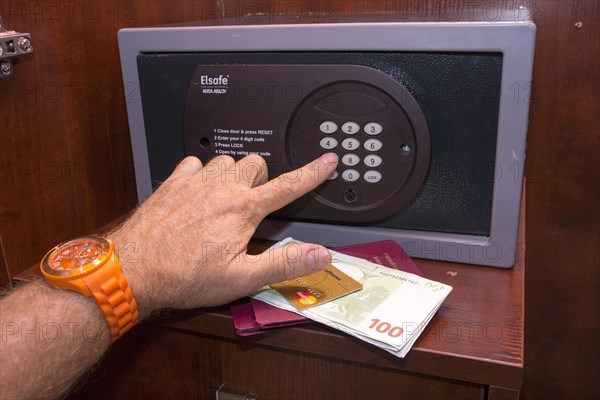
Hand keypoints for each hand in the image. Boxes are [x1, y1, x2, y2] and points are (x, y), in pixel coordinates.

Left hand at [109, 153, 338, 316]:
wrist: (133, 269)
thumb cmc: (184, 276)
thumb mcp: (242, 279)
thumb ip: (284, 264)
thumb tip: (318, 255)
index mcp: (243, 209)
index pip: (288, 185)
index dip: (312, 172)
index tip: (327, 160)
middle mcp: (221, 188)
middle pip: (256, 163)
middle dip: (262, 179)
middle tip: (254, 203)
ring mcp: (195, 182)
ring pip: (227, 159)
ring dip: (233, 173)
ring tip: (226, 197)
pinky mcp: (172, 182)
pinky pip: (194, 161)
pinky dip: (201, 172)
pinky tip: (198, 191)